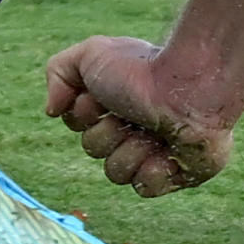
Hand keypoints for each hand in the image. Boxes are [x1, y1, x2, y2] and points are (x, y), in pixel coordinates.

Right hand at [45, 36, 233, 196]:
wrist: (191, 89)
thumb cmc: (142, 70)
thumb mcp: (89, 54)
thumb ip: (58, 73)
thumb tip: (52, 111)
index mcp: (111, 101)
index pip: (76, 124)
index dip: (82, 113)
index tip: (100, 96)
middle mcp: (129, 126)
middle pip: (92, 150)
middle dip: (108, 132)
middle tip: (131, 114)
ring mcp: (152, 152)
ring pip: (116, 173)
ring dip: (131, 151)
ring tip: (154, 133)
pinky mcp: (174, 173)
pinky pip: (144, 189)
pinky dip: (153, 172)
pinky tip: (167, 153)